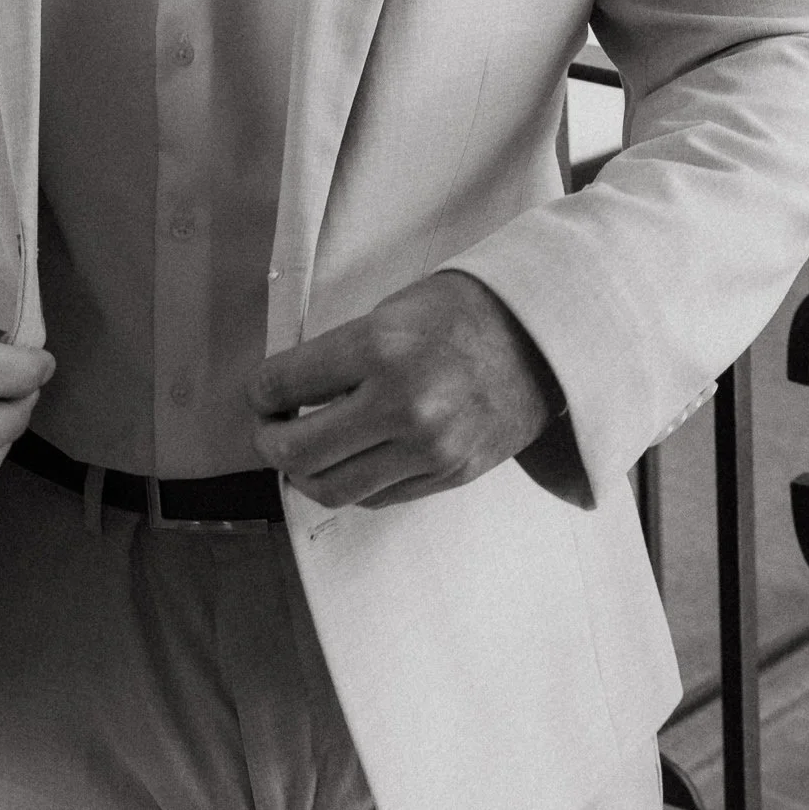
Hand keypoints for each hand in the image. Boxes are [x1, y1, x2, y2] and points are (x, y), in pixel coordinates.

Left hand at [247, 272, 563, 509]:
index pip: (283, 385)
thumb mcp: (394, 311)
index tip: (263, 393)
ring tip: (304, 453)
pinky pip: (376, 498)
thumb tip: (287, 396)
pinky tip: (352, 458)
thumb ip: (341, 355)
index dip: (260, 392)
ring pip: (331, 488)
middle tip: (272, 428)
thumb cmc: (466, 311)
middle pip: (297, 451)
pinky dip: (351, 483)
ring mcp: (429, 448)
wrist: (548, 335)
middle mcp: (403, 404)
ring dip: (304, 473)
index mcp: (382, 347)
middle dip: (269, 442)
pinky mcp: (449, 475)